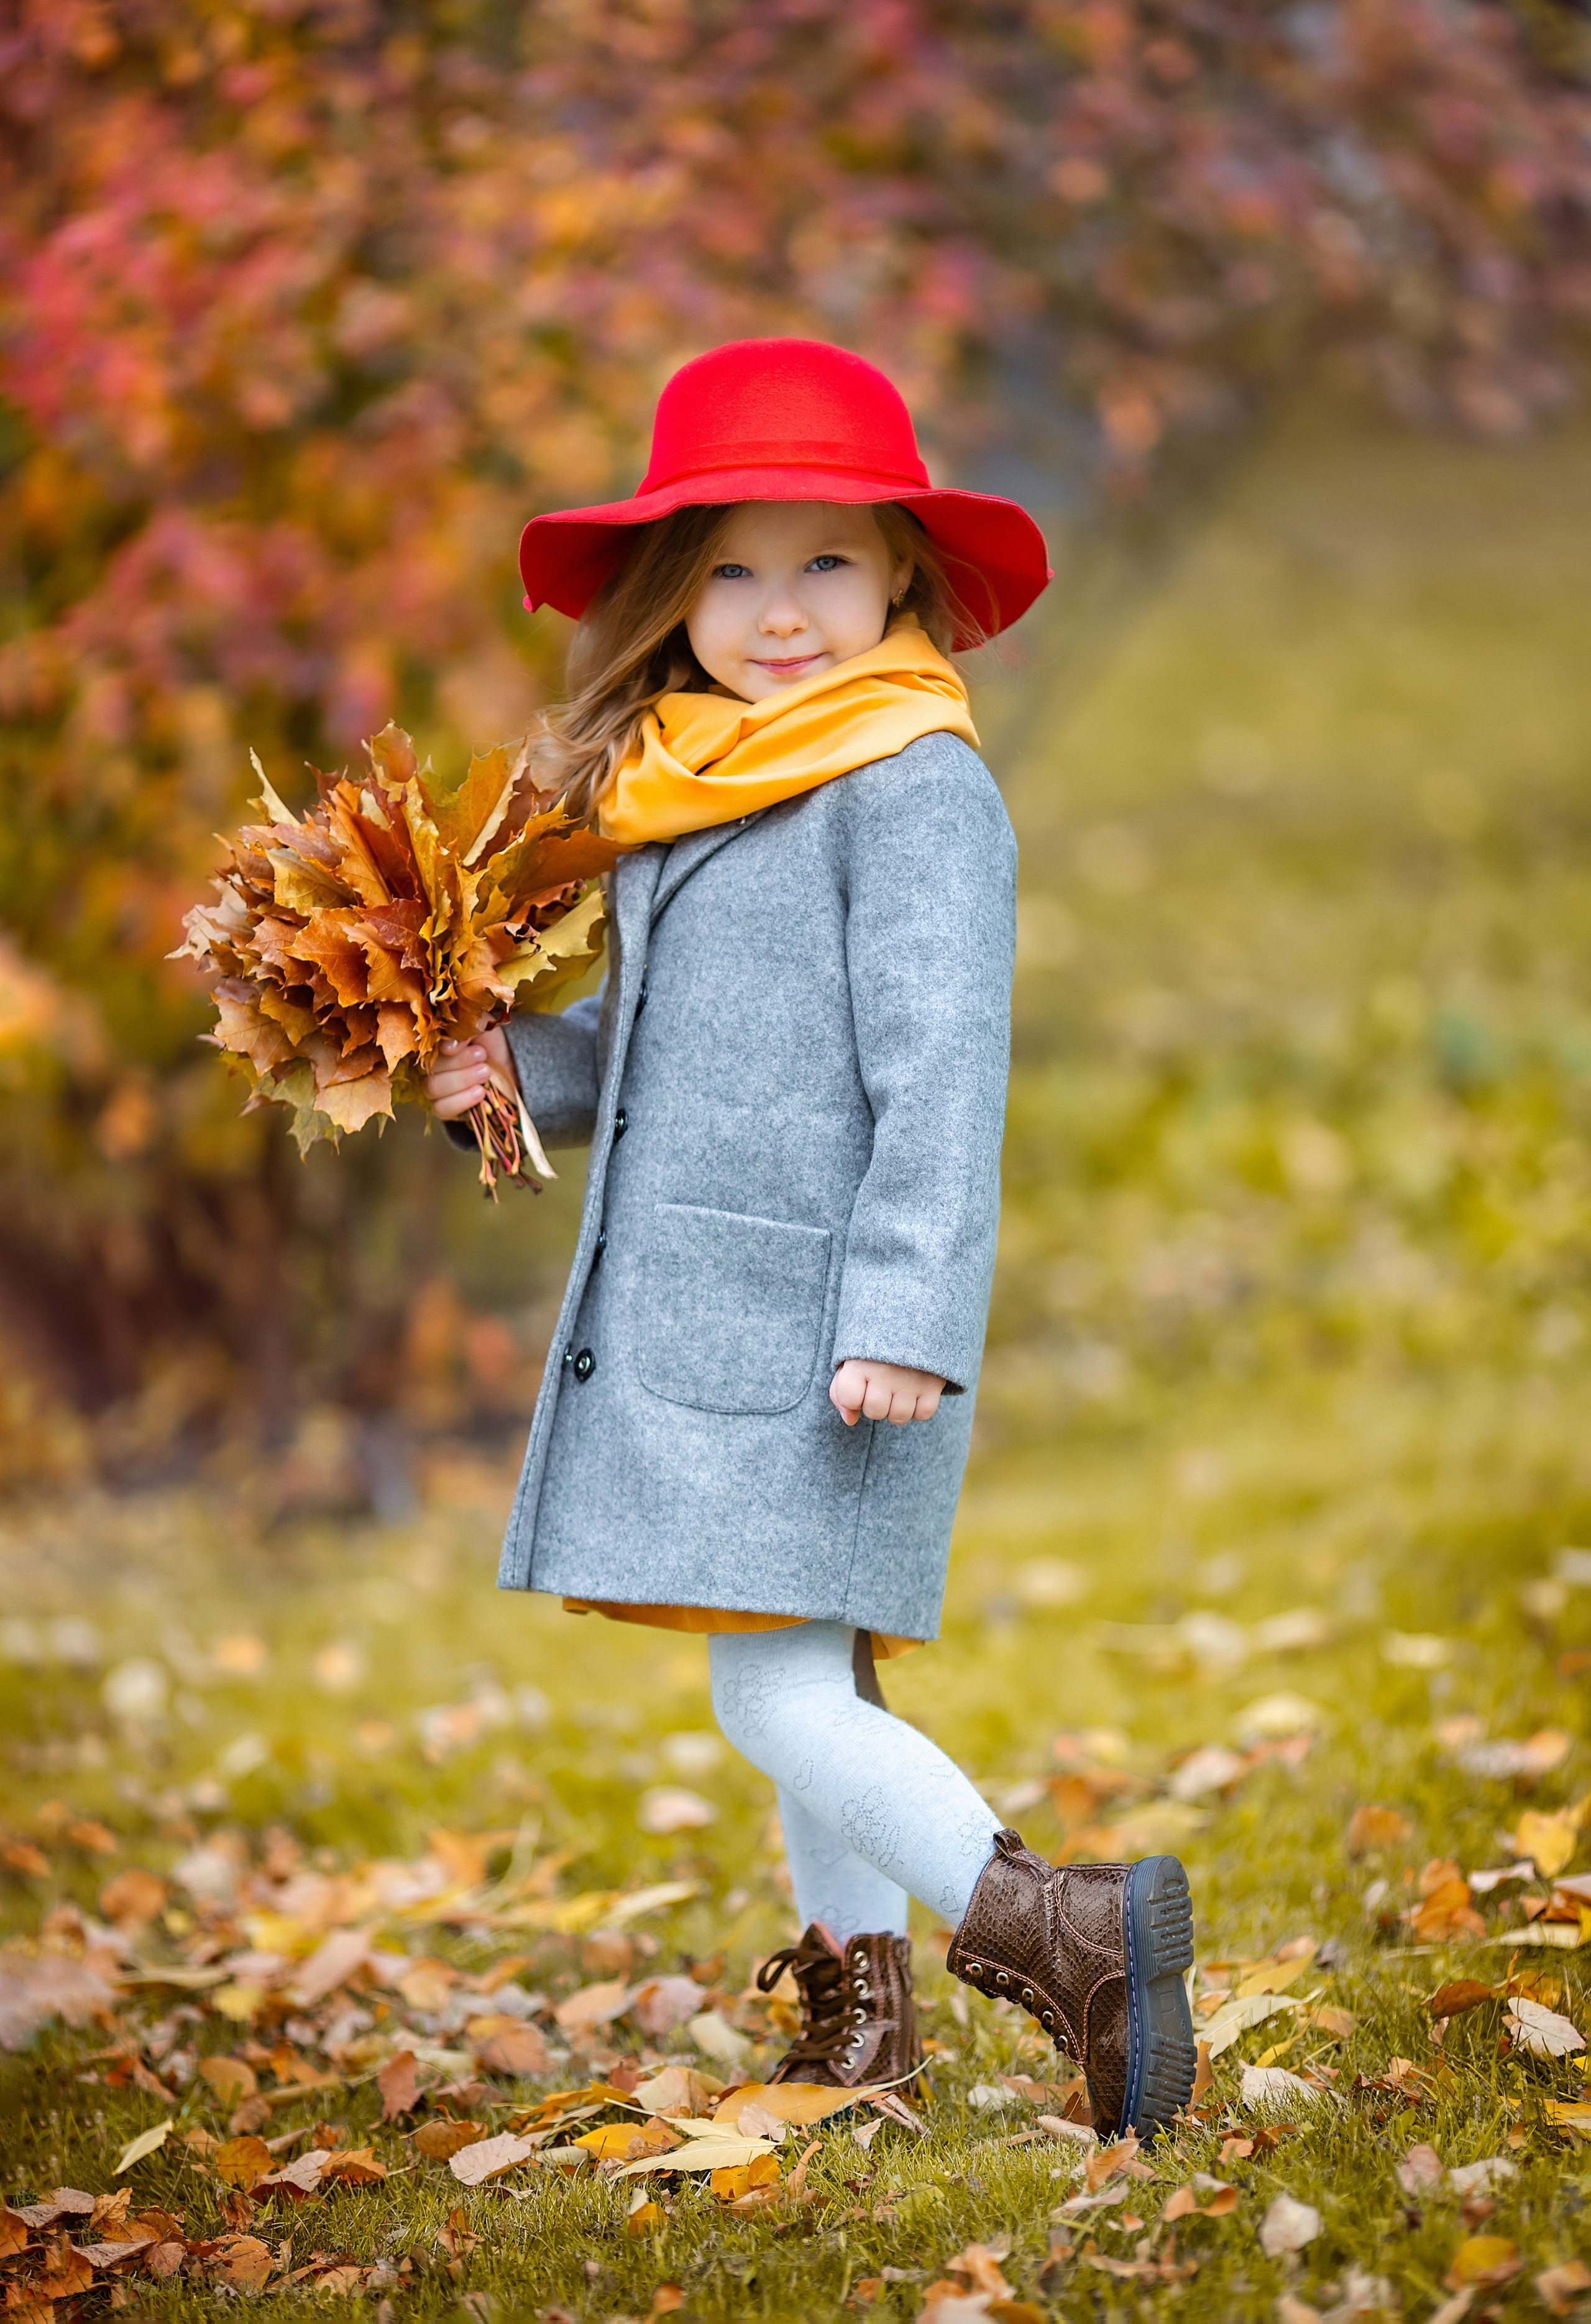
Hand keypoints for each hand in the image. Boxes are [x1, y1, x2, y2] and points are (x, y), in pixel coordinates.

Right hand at [424, 1023, 515, 1120]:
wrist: (505, 1065)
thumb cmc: (488, 1043)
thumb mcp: (482, 1026)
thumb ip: (467, 1028)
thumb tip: (450, 1044)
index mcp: (431, 1043)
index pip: (424, 1046)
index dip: (440, 1047)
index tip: (459, 1045)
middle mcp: (426, 1065)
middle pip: (429, 1068)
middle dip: (458, 1062)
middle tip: (482, 1056)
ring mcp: (432, 1087)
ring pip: (433, 1088)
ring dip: (462, 1080)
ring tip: (485, 1072)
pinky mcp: (441, 1107)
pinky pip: (441, 1108)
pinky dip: (462, 1101)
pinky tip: (480, 1092)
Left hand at [829, 1358, 944, 1426]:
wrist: (912, 1317)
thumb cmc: (874, 1349)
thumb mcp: (850, 1362)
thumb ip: (840, 1392)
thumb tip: (850, 1420)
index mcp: (860, 1362)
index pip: (849, 1399)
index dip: (852, 1398)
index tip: (858, 1385)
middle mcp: (885, 1371)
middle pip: (875, 1412)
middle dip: (875, 1405)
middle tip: (880, 1386)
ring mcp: (910, 1378)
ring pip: (899, 1417)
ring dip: (897, 1409)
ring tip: (897, 1389)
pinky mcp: (933, 1383)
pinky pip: (923, 1414)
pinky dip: (919, 1409)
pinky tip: (914, 1392)